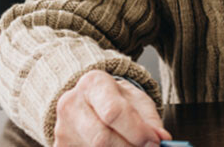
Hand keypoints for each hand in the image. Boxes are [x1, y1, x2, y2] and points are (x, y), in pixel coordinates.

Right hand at [53, 69, 169, 146]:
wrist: (89, 100)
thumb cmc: (117, 99)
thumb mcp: (137, 101)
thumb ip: (150, 120)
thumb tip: (162, 140)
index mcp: (93, 83)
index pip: (114, 112)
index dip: (137, 132)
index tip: (155, 142)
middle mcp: (71, 104)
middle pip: (101, 138)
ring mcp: (61, 128)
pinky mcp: (60, 146)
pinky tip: (119, 146)